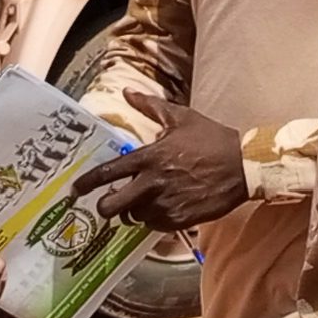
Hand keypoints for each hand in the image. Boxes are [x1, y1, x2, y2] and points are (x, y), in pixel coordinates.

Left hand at [73, 91, 246, 231]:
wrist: (244, 166)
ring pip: (134, 217)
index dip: (86, 183)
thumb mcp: (182, 118)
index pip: (108, 173)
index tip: (74, 190)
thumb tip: (126, 91)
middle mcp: (153, 184)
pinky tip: (164, 208)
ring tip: (144, 202)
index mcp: (150, 158)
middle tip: (106, 206)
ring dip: (135, 211)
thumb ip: (150, 106)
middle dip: (104, 208)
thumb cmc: (212, 139)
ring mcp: (166, 204)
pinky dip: (154, 219)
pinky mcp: (179, 220)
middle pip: (112, 206)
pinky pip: (155, 226)